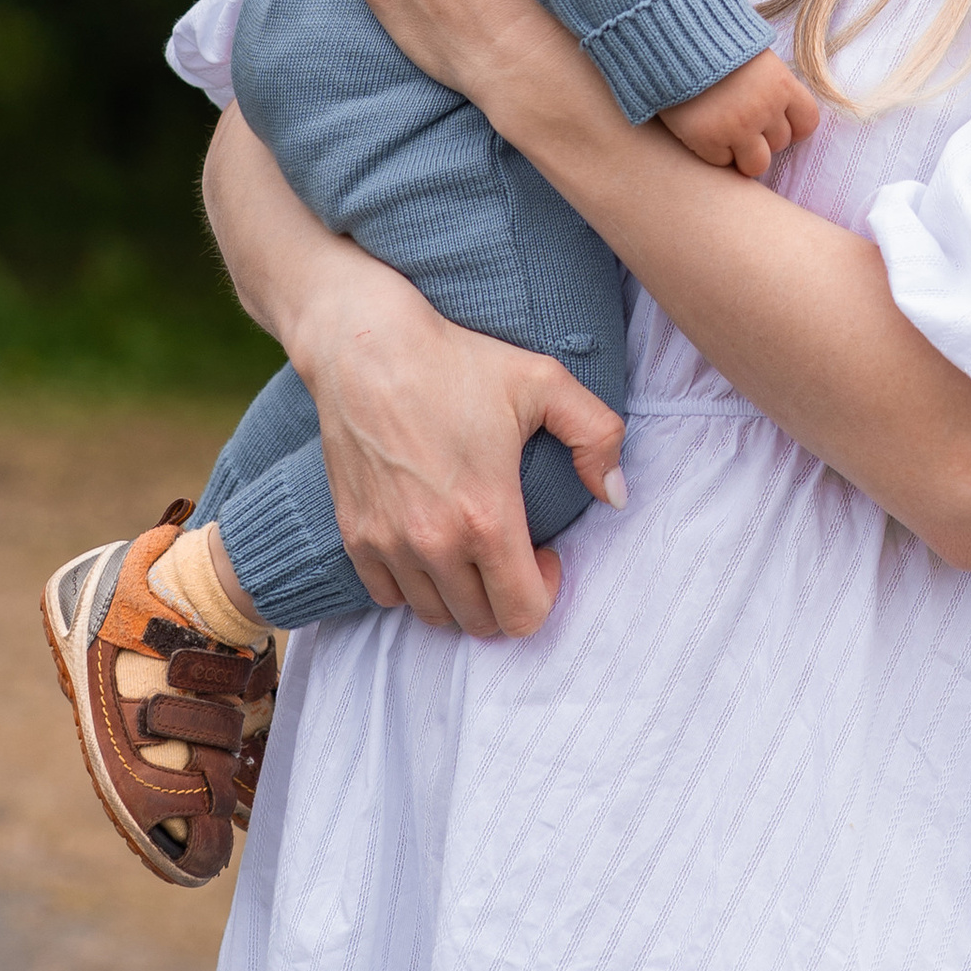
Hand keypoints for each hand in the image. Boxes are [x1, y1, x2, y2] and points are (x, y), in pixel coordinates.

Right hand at [286, 242, 627, 641]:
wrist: (366, 347)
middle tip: (512, 551)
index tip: (546, 556)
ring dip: (461, 595)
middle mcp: (434, 543)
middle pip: (480, 623)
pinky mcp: (354, 534)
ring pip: (434, 615)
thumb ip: (597, 435)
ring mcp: (388, 543)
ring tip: (472, 548)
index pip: (523, 615)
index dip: (547, 594)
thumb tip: (616, 494)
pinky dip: (413, 585)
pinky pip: (387, 596)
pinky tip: (429, 544)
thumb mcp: (544, 381)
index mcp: (486, 517)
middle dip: (507, 597)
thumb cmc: (458, 360)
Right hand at [658, 48, 819, 180]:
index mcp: (781, 84)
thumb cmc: (715, 45)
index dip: (793, 127)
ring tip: (725, 132)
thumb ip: (773, 87)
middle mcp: (764, 109)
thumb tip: (786, 115)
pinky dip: (713, 151)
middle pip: (780, 144)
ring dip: (743, 153)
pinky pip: (722, 162)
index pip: (807, 123)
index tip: (775, 122)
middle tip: (739, 118)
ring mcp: (737, 127)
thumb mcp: (756, 58)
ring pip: (756, 165)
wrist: (673, 39)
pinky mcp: (708, 140)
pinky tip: (703, 129)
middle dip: (762, 136)